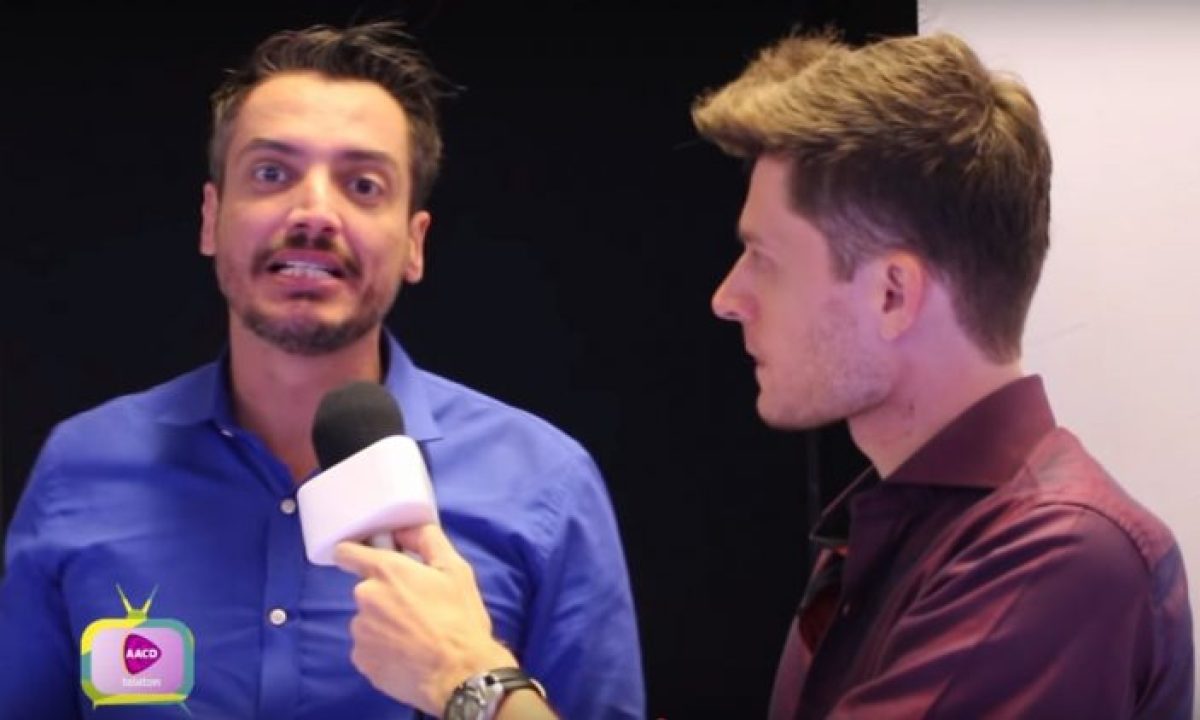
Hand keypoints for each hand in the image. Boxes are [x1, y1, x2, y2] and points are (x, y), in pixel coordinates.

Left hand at [334, 524, 517, 713]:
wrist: (460, 674)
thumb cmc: (460, 618)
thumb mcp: (455, 569)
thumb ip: (427, 539)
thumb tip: (406, 527)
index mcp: (386, 570)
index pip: (347, 552)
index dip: (356, 554)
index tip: (370, 561)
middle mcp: (365, 597)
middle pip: (367, 590)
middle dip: (385, 595)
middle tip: (415, 608)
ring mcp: (360, 631)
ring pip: (367, 620)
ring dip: (384, 624)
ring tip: (414, 635)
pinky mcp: (361, 660)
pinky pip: (368, 647)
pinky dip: (382, 649)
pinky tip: (406, 654)